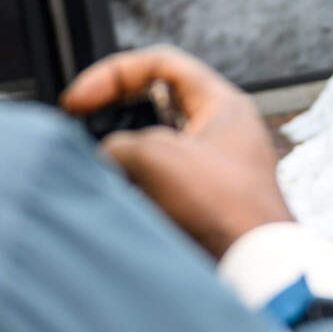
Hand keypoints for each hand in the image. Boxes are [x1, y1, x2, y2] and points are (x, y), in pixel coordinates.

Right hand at [62, 46, 290, 258]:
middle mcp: (221, 132)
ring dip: (123, 159)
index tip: (80, 99)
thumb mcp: (156, 157)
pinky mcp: (203, 205)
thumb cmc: (226, 207)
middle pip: (154, 106)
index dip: (114, 74)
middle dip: (114, 117)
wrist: (252, 268)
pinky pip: (160, 187)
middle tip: (83, 130)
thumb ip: (119, 145)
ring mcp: (213, 170)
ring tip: (101, 171)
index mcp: (221, 105)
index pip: (160, 64)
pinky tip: (120, 201)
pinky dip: (136, 190)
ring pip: (153, 150)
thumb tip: (104, 159)